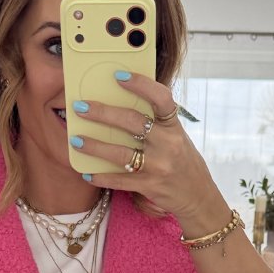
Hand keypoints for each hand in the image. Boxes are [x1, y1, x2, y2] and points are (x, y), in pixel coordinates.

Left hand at [70, 70, 227, 231]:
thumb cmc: (181, 160)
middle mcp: (168, 144)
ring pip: (121, 153)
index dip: (141, 85)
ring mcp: (158, 166)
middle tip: (80, 107)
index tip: (118, 76)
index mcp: (174, 126)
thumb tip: (121, 102)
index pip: (161, 99)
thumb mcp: (176, 136)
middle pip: (132, 122)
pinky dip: (101, 177)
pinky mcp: (150, 185)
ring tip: (76, 140)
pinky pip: (120, 180)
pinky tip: (87, 173)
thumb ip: (156, 122)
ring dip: (95, 146)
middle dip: (103, 113)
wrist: (197, 195)